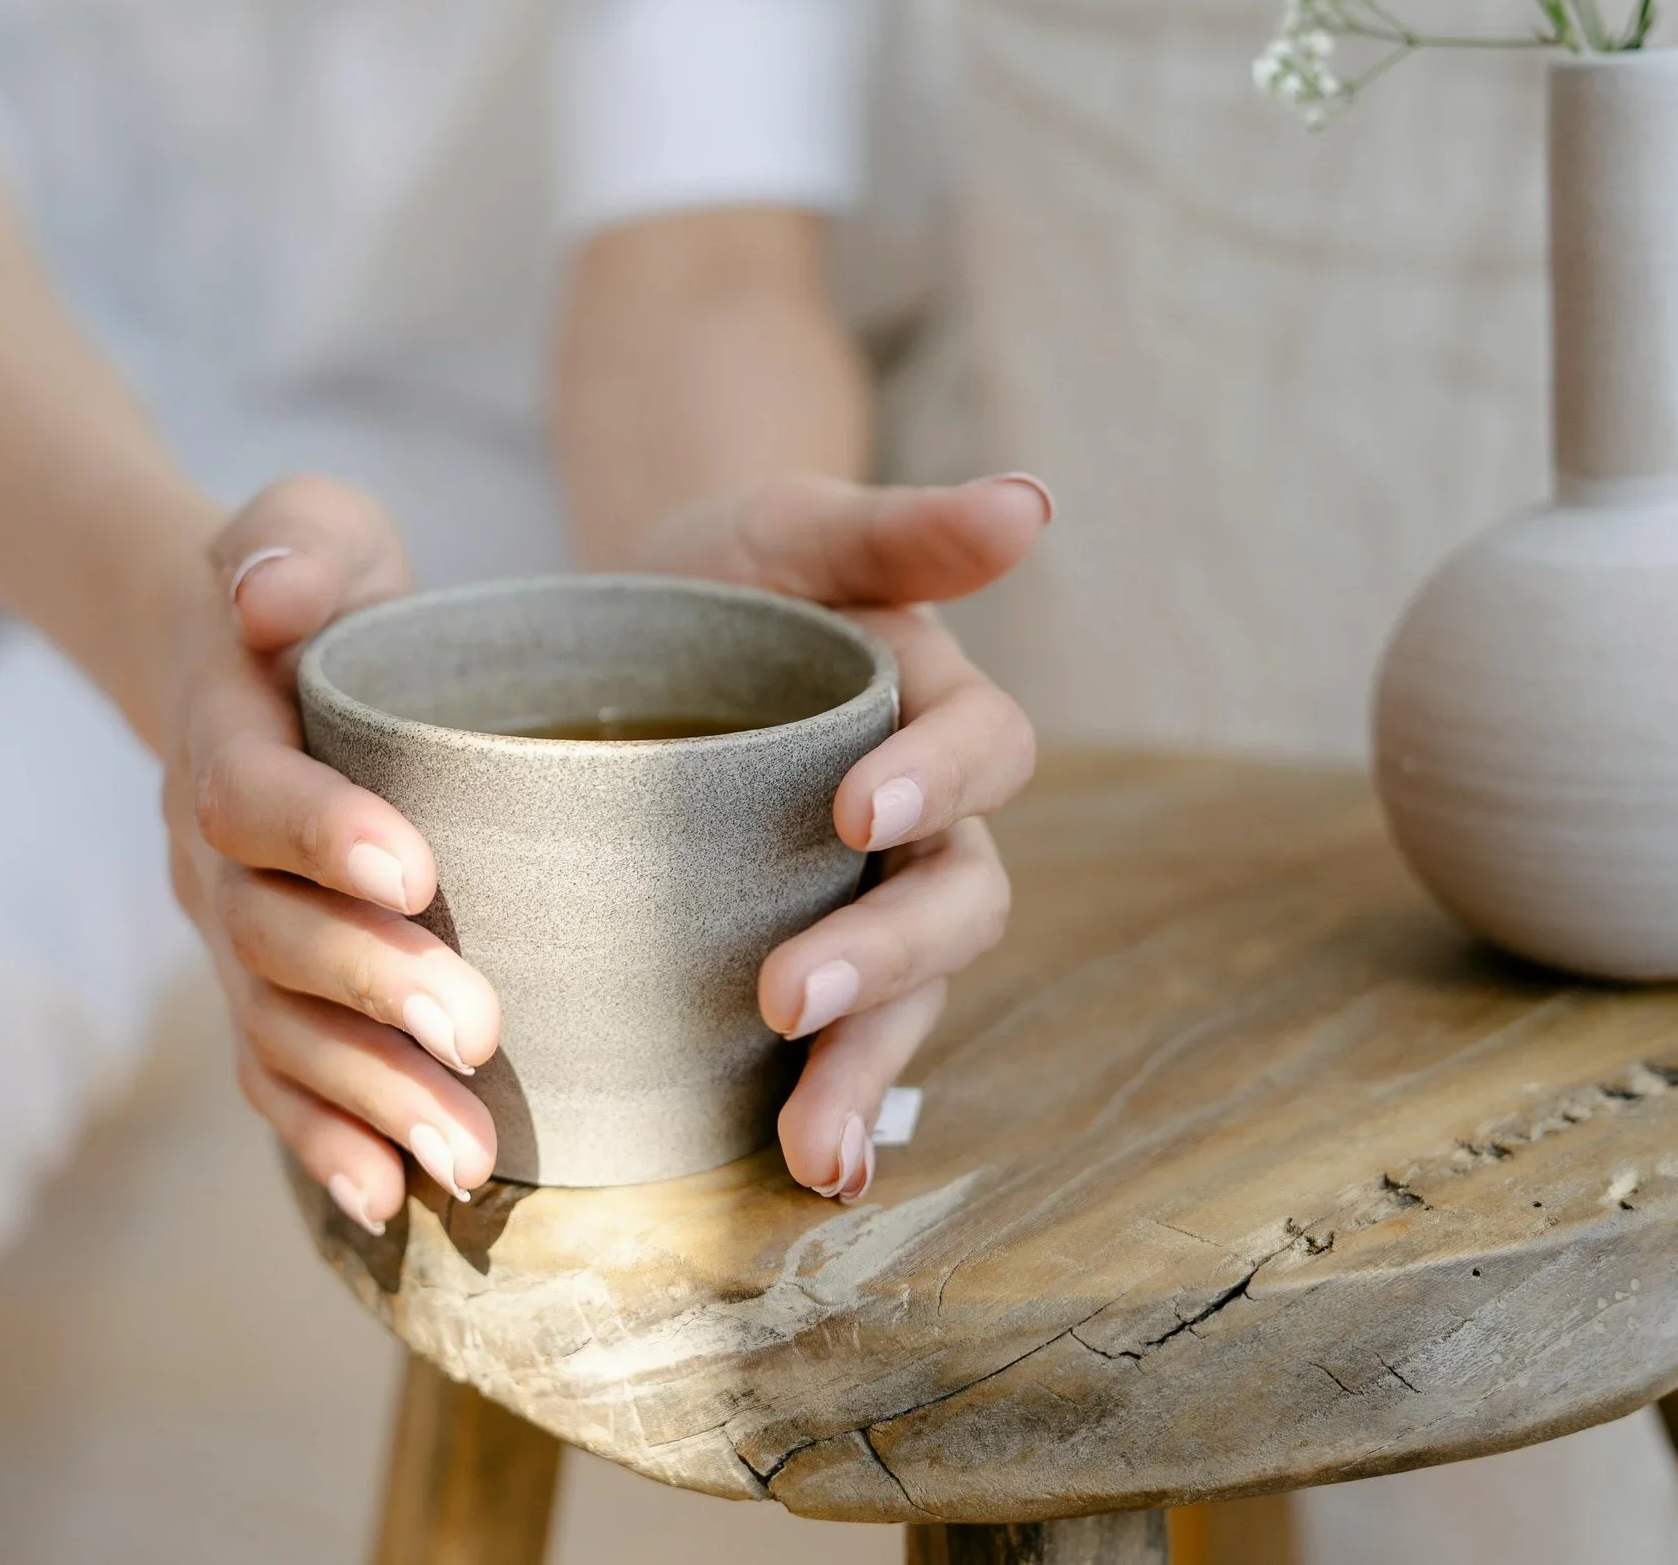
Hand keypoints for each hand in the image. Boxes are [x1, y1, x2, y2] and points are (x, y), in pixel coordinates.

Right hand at [162, 477, 501, 1235]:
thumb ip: (295, 547)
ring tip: (466, 1158)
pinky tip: (391, 1203)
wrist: (232, 660)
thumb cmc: (307, 584)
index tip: (412, 868)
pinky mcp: (264, 989)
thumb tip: (268, 594)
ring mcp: (230, 933)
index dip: (319, 833)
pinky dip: (325, 1141)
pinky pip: (276, 1077)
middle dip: (369, 988)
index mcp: (222, 735)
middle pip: (269, 937)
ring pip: (278, 1031)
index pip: (251, 793)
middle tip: (475, 1029)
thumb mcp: (310, 526)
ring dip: (367, 1097)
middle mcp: (208, 851)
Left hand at [640, 472, 1050, 1202]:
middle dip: (885, 957)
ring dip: (868, 1070)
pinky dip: (837, 1107)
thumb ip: (905, 530)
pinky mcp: (803, 964)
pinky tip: (808, 1173)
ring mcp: (870, 905)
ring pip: (912, 997)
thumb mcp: (800, 528)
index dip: (937, 782)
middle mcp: (925, 824)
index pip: (985, 752)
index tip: (853, 812)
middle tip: (787, 996)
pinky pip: (843, 1041)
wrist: (641, 631)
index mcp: (937, 713)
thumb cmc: (733, 572)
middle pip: (955, 902)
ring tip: (811, 1152)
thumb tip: (1037, 503)